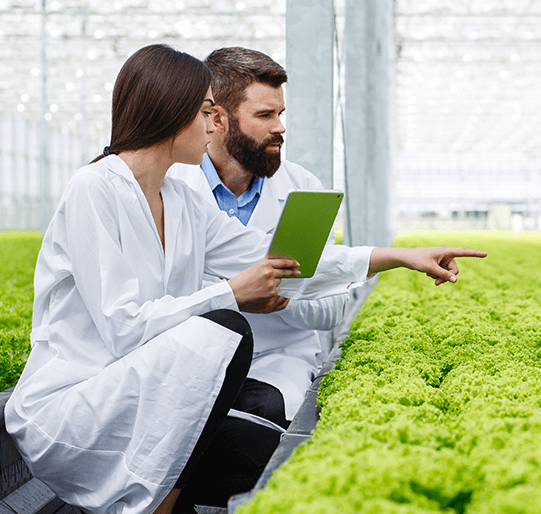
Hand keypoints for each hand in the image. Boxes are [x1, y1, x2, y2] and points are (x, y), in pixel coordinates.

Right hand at [228, 258, 299, 309]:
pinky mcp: (271, 298)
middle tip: (297, 273)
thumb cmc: (240, 283)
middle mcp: (269, 275)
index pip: (283, 262)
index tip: (296, 264)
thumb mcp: (253, 269)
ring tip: (264, 288)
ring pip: (280, 285)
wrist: (233, 295)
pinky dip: (278, 295)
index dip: (291, 263)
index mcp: (264, 265)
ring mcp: (271, 288)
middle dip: (291, 273)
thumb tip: (279, 268)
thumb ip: (267, 268)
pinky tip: (271, 294)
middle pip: (285, 273)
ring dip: (276, 286)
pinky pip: (281, 296)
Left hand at [369, 247, 487, 285]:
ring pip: (448, 273)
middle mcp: (446, 254)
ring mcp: (442, 260)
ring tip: (429, 276)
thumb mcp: (430, 269)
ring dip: (440, 277)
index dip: (475, 254)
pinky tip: (427, 273)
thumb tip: (456, 280)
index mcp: (446, 251)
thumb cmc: (417, 260)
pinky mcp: (438, 264)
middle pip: (455, 270)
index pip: (463, 252)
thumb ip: (443, 275)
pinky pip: (443, 273)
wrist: (405, 258)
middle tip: (436, 283)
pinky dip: (436, 275)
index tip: (486, 254)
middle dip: (447, 277)